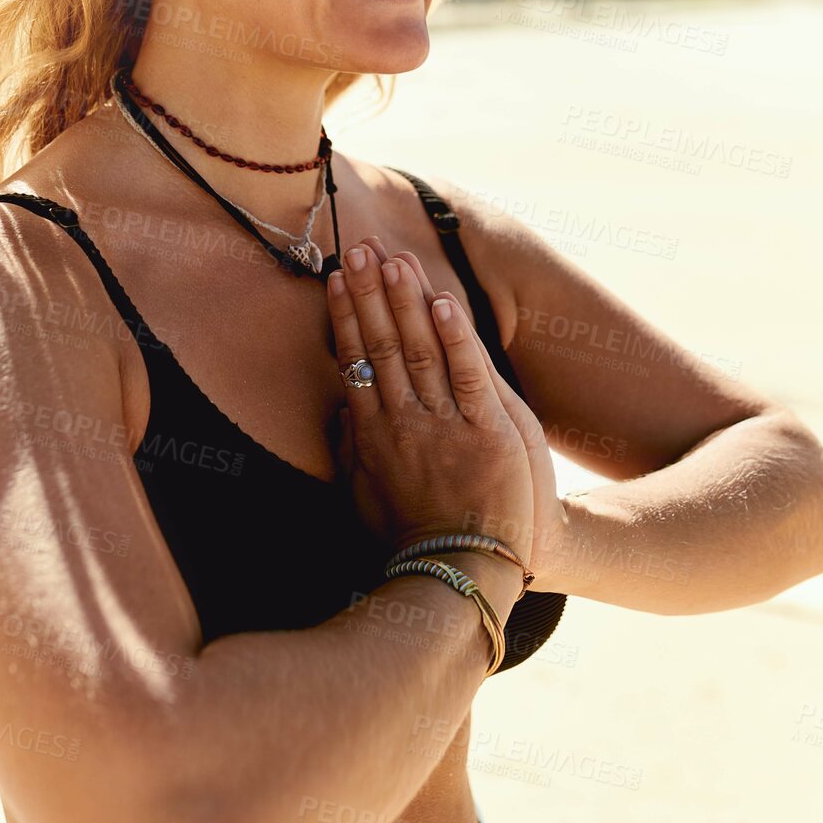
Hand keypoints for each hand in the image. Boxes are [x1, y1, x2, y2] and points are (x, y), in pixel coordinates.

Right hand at [359, 234, 567, 591]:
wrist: (461, 576)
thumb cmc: (412, 541)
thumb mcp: (362, 498)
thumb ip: (349, 452)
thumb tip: (335, 413)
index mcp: (372, 434)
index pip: (355, 359)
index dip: (346, 314)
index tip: (337, 276)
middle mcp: (401, 421)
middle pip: (383, 343)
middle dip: (370, 291)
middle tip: (359, 245)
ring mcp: (443, 425)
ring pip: (422, 349)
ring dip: (407, 301)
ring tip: (396, 260)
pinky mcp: (487, 432)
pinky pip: (468, 375)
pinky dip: (456, 337)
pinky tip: (444, 302)